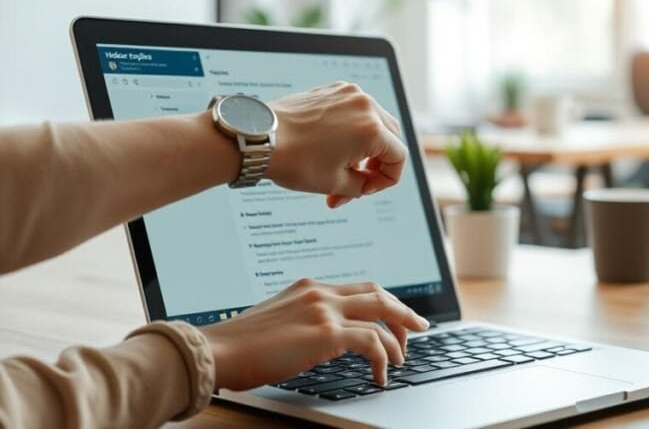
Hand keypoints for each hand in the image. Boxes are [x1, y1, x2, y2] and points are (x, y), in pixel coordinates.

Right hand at [201, 278, 429, 389]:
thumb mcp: (278, 323)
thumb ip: (304, 322)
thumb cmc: (239, 346)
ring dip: (397, 340)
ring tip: (399, 360)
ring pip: (382, 315)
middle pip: (378, 294)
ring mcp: (324, 310)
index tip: (395, 316)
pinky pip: (372, 342)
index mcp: (309, 288)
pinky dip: (383, 358)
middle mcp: (320, 293)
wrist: (216, 351)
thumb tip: (325, 340)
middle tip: (419, 327)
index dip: (383, 303)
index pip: (359, 289)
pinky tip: (380, 375)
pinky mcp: (326, 333)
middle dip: (404, 312)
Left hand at [266, 82, 407, 207]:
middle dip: (378, 164)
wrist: (259, 138)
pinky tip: (333, 147)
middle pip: (391, 138)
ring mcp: (349, 94)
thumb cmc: (293, 160)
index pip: (399, 157)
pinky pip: (356, 111)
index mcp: (371, 130)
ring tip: (343, 166)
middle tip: (358, 182)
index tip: (367, 189)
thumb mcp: (334, 183)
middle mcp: (365, 106)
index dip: (387, 180)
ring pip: (375, 123)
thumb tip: (369, 182)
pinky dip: (352, 130)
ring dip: (366, 148)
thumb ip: (363, 185)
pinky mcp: (333, 90)